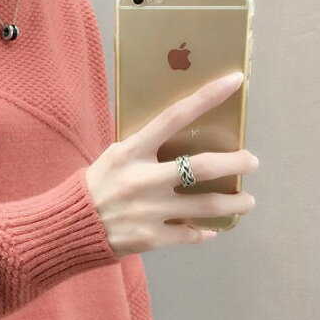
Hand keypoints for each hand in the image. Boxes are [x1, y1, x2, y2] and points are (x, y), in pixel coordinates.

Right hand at [85, 70, 258, 256]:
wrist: (68, 228)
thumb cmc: (94, 187)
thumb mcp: (113, 158)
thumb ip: (143, 149)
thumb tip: (180, 137)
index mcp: (131, 153)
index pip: (173, 117)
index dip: (206, 97)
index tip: (234, 81)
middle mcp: (142, 179)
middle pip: (202, 167)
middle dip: (235, 163)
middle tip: (251, 162)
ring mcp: (149, 211)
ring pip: (207, 206)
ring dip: (235, 203)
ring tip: (247, 201)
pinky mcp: (151, 238)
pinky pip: (189, 234)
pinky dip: (204, 231)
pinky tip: (211, 228)